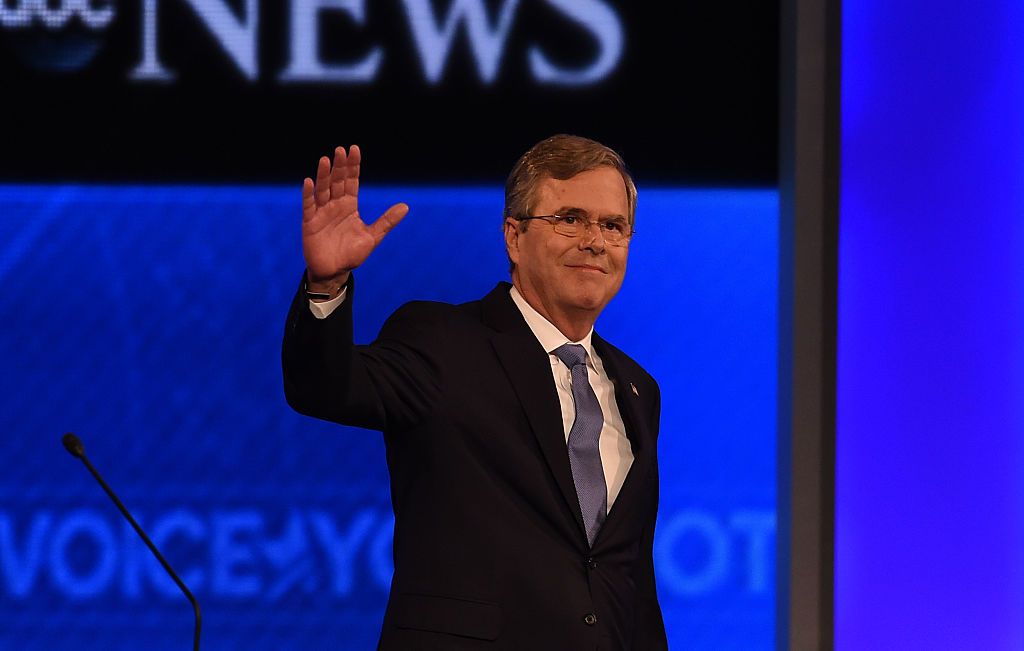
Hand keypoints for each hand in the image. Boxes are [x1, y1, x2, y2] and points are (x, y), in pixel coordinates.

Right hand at [301, 145, 407, 291]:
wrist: (335, 272)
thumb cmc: (352, 254)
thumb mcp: (373, 236)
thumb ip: (387, 221)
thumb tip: (406, 206)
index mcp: (349, 205)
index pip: (351, 181)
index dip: (353, 166)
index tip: (354, 150)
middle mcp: (335, 205)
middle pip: (337, 181)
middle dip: (339, 166)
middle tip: (341, 150)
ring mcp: (322, 212)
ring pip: (323, 190)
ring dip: (323, 175)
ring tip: (325, 160)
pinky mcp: (310, 222)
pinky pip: (309, 206)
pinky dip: (309, 194)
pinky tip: (309, 181)